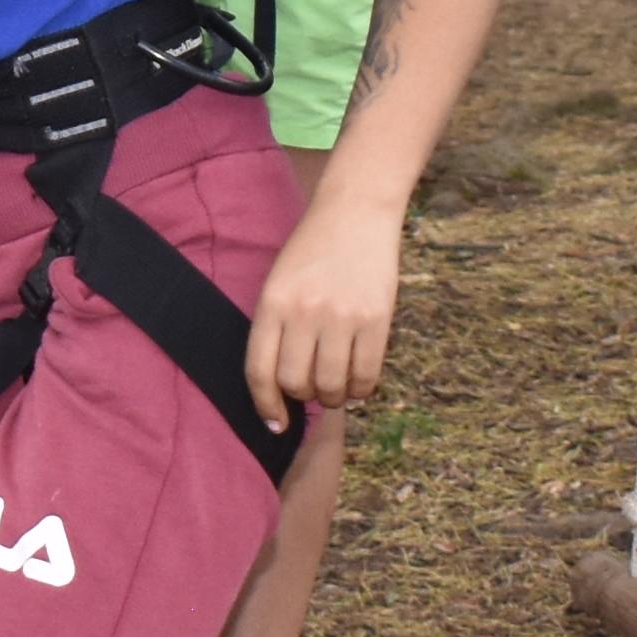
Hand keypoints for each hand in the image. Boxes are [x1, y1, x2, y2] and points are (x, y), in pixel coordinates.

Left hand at [243, 195, 402, 426]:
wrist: (356, 212)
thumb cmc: (313, 251)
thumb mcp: (279, 283)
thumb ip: (277, 328)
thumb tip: (284, 386)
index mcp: (272, 303)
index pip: (259, 371)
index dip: (265, 406)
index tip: (276, 423)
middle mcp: (304, 313)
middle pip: (296, 383)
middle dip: (303, 396)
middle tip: (313, 388)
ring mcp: (341, 317)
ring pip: (331, 385)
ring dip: (333, 397)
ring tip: (336, 386)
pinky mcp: (376, 319)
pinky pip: (367, 375)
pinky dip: (361, 390)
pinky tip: (357, 383)